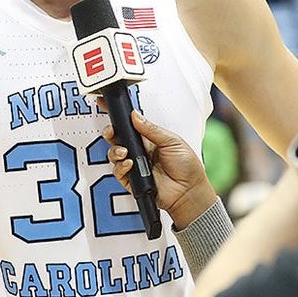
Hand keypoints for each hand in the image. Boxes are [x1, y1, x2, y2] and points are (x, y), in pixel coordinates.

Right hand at [104, 111, 217, 228]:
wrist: (189, 190)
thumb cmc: (186, 166)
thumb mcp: (172, 141)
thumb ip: (151, 129)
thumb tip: (135, 116)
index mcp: (149, 139)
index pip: (130, 125)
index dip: (119, 117)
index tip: (108, 107)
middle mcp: (139, 151)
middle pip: (118, 139)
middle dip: (111, 132)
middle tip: (112, 130)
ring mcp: (135, 165)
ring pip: (115, 155)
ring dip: (115, 151)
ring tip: (125, 152)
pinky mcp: (132, 180)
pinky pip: (118, 172)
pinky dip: (121, 167)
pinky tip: (130, 164)